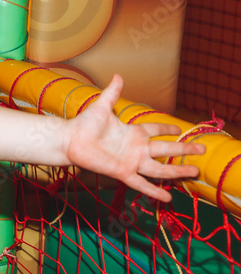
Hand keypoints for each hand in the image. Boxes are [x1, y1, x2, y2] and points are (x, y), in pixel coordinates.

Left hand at [65, 75, 204, 202]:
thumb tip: (118, 75)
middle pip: (166, 149)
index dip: (168, 129)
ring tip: (195, 171)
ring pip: (160, 168)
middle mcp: (136, 148)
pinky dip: (154, 191)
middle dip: (184, 149)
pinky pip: (141, 183)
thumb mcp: (102, 106)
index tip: (180, 129)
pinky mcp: (123, 172)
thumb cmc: (84, 124)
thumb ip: (112, 92)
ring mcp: (131, 161)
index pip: (156, 130)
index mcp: (133, 132)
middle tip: (202, 149)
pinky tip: (168, 198)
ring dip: (177, 171)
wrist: (70, 139)